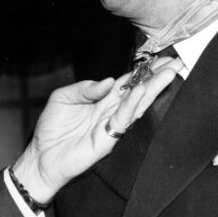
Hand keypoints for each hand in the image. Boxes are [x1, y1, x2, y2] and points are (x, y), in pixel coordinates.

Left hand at [9, 57, 181, 203]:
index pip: (127, 83)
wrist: (41, 157)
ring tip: (167, 73)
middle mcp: (110, 112)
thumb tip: (108, 81)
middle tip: (176, 63)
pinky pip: (122, 121)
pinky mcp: (107, 141)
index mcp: (102, 101)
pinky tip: (141, 91)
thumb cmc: (51, 130)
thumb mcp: (63, 97)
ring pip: (136, 105)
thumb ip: (84, 88)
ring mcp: (110, 127)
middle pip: (138, 92)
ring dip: (152, 88)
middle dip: (157, 77)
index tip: (161, 59)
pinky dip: (132, 105)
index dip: (143, 71)